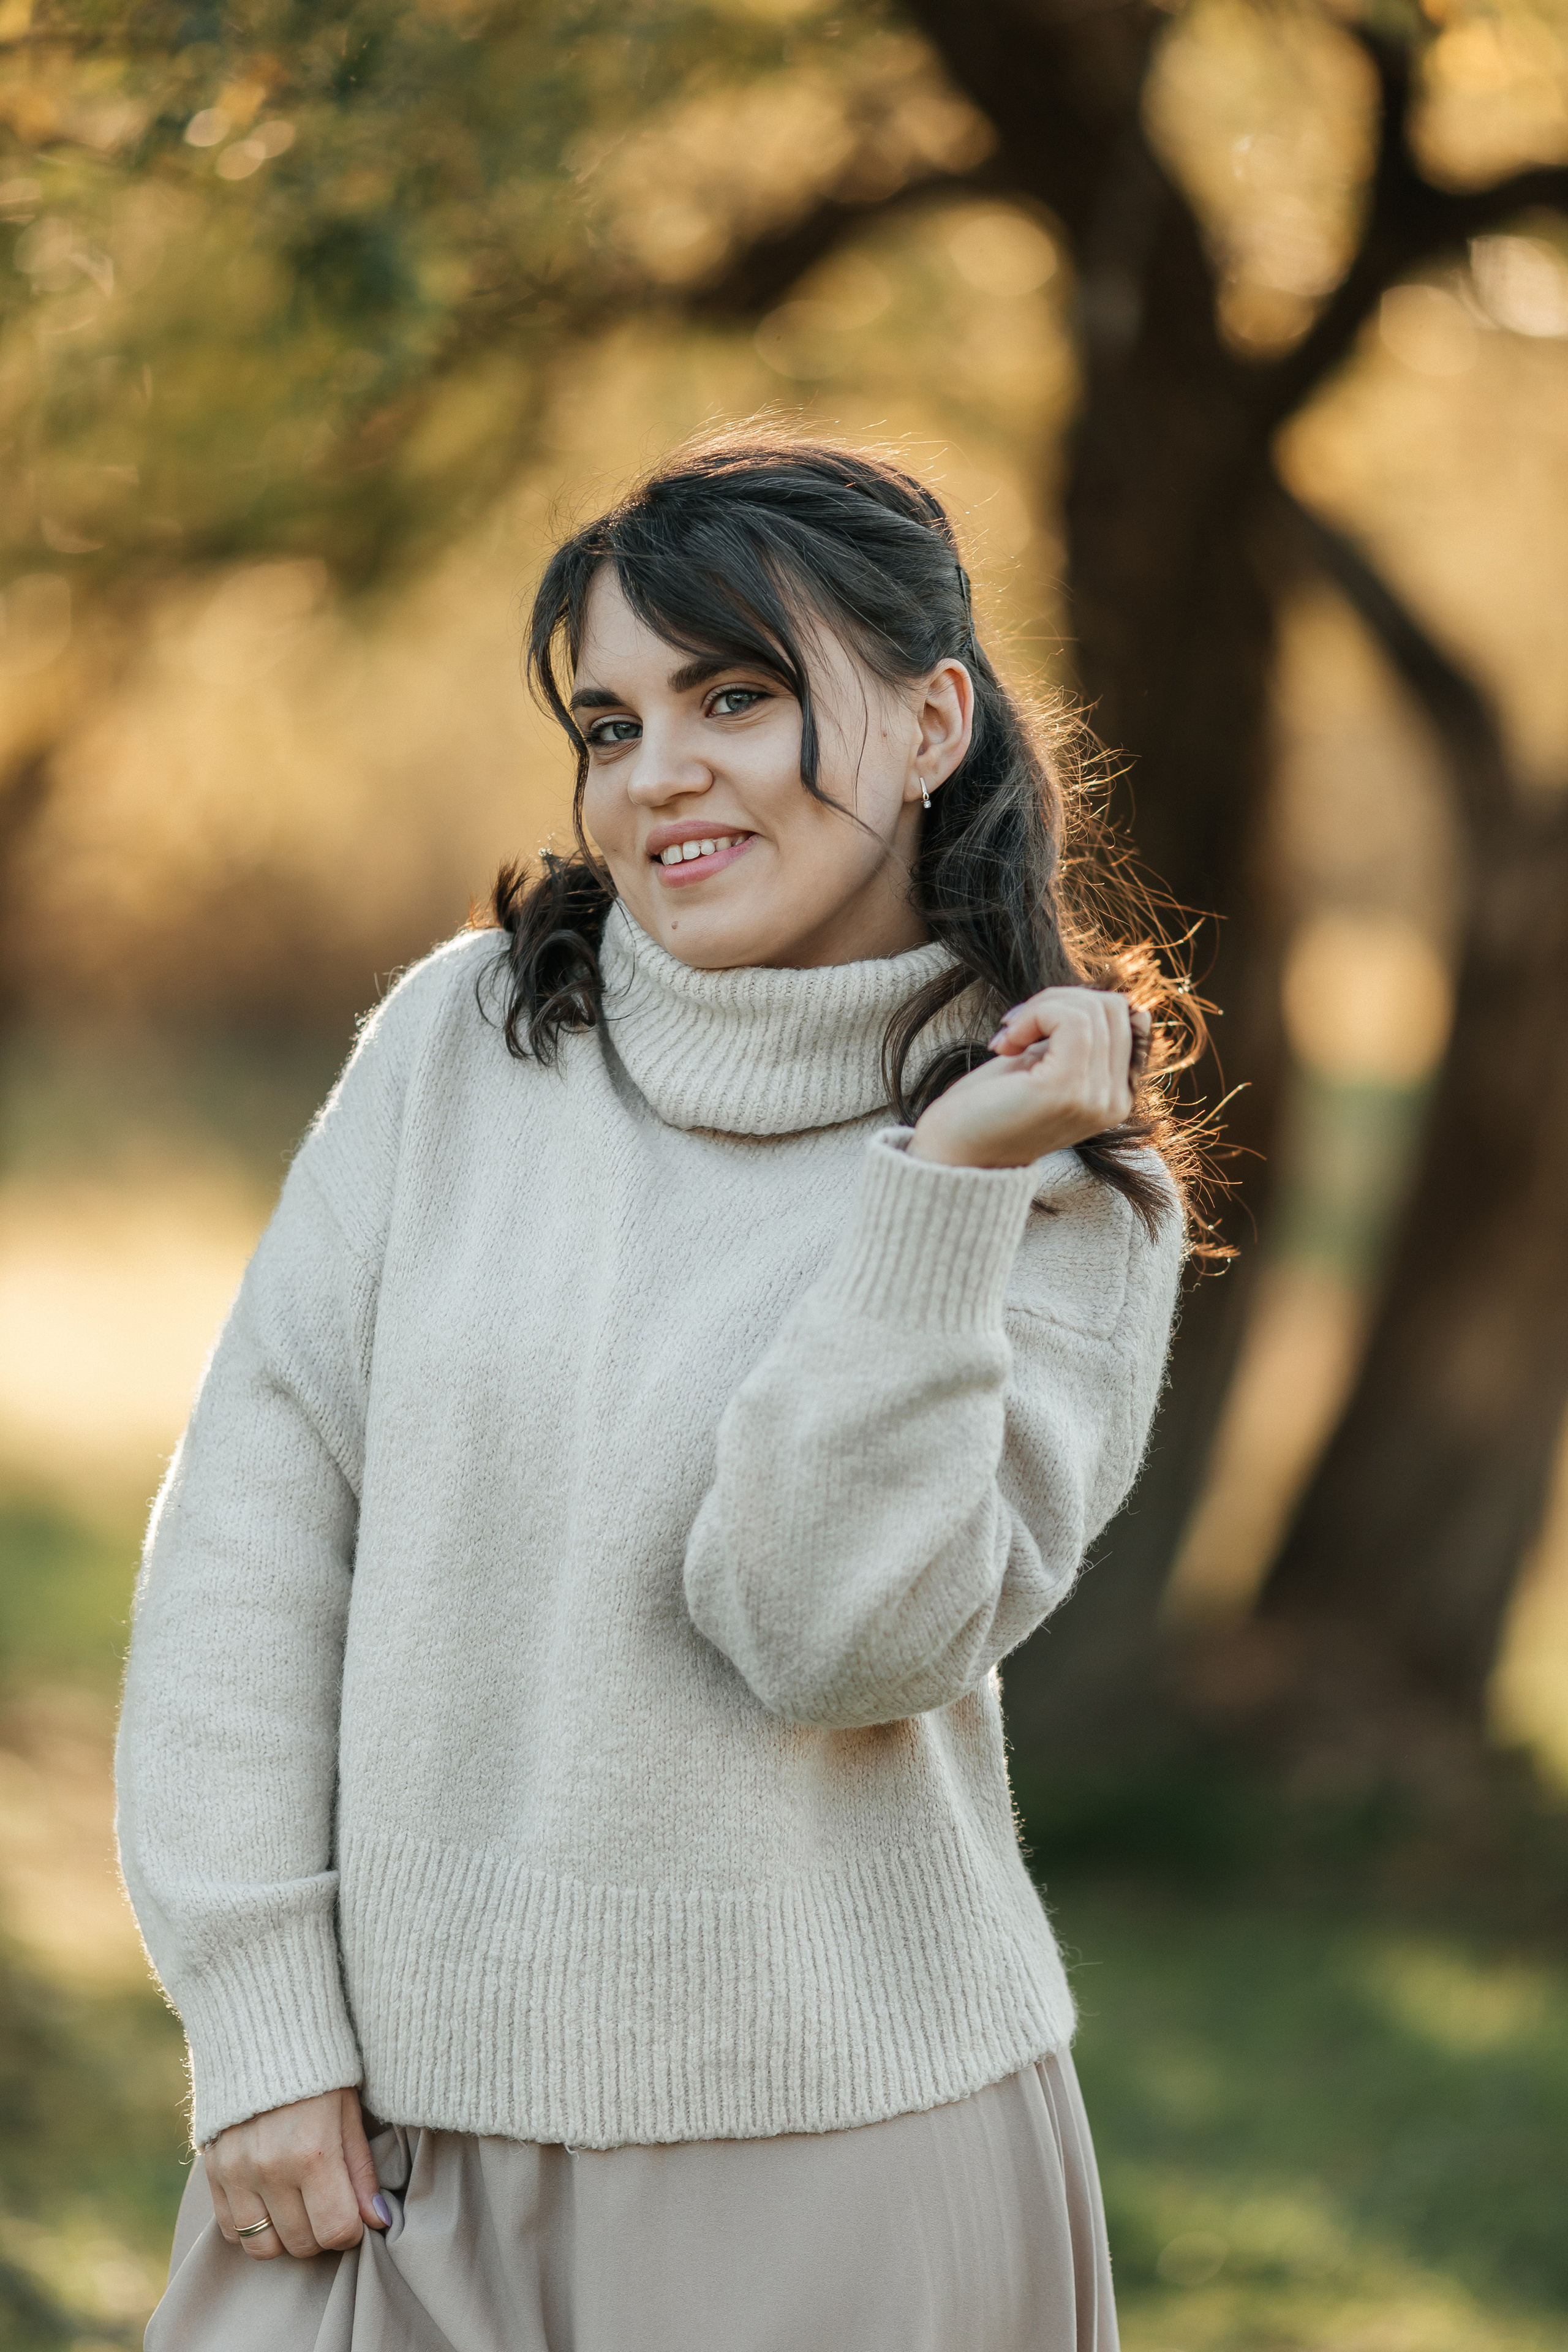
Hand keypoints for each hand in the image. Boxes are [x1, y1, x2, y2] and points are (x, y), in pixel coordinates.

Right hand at [204, 2086, 388, 2259]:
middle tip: (326, 2205)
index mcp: (313, 2152)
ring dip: (284, 2236)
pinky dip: (251, 2226)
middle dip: (320, 2233)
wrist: (263, 2033)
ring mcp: (237, 2173)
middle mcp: (271, 2169)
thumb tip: (378, 2221)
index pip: (335, 2231)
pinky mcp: (214, 2172)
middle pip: (301, 2243)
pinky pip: (230, 2231)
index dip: (350, 2230)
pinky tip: (267, 2201)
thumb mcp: (349, 2114)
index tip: (352, 2213)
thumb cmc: (320, 2073)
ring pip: (262, 2247)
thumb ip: (361, 2172)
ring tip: (297, 2207)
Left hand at [909, 988, 1150, 1169]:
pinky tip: (1005, 1043)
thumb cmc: (992, 1105)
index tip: (1032, 1025)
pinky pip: (1071, 1019)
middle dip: (1057, 1001)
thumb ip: (1079, 1037)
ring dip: (1040, 1008)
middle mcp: (1115, 1101)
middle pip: (1112, 1007)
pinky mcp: (1067, 1089)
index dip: (1076, 1004)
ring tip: (1008, 1038)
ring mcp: (1096, 1098)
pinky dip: (1034, 1014)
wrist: (954, 1153)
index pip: (1127, 1016)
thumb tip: (1107, 997)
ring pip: (1091, 1009)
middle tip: (1014, 1027)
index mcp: (1117, 1094)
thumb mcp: (1045, 1062)